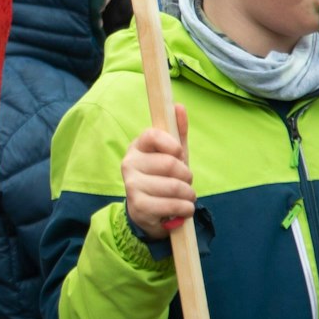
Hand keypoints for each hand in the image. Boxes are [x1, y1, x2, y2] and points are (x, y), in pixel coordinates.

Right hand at [122, 105, 193, 240]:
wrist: (149, 211)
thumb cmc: (163, 178)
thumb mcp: (172, 155)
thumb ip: (177, 131)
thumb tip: (179, 106)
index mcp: (137, 147)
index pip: (152, 135)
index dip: (172, 144)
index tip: (178, 154)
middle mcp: (129, 163)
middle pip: (170, 163)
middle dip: (187, 175)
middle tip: (184, 181)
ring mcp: (132, 185)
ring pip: (175, 186)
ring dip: (189, 194)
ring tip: (185, 196)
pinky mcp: (139, 206)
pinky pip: (173, 205)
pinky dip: (186, 208)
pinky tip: (183, 208)